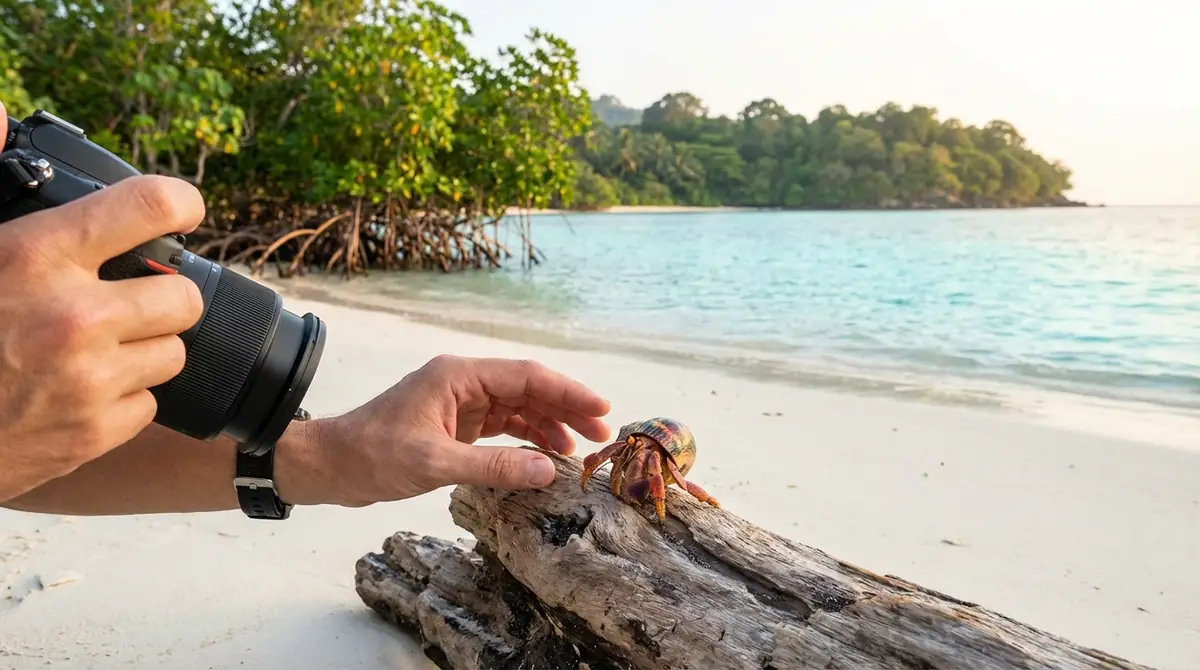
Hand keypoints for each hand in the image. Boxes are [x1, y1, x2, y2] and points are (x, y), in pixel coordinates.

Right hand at [0, 104, 204, 502]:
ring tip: (97, 348)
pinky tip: (79, 392)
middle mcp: (74, 316)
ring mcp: (89, 380)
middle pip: (183, 295)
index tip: (184, 208)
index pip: (147, 205)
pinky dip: (123, 400)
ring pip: (173, 352)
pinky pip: (149, 404)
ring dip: (145, 349)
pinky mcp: (95, 432)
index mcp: (36, 256)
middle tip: (129, 299)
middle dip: (162, 295)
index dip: (179, 202)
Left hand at [282, 355, 612, 506]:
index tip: (601, 409)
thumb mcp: (435, 463)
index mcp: (458, 376)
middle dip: (566, 409)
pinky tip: (544, 456)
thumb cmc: (372, 455)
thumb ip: (493, 466)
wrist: (330, 466)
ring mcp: (459, 403)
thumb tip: (547, 470)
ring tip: (579, 450)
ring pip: (517, 408)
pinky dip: (525, 439)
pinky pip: (501, 426)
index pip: (527, 377)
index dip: (568, 392)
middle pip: (528, 389)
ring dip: (549, 425)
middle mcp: (463, 383)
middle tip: (601, 434)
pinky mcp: (455, 425)